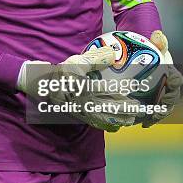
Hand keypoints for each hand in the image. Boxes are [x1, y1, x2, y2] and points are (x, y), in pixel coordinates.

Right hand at [18, 48, 139, 130]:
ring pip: (104, 118)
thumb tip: (113, 54)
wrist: (42, 86)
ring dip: (118, 120)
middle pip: (109, 109)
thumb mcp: (76, 61)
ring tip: (130, 120)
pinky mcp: (78, 115)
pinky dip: (106, 126)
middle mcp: (85, 103)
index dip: (123, 94)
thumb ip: (95, 59)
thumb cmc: (60, 72)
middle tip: (140, 110)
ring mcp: (82, 111)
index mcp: (86, 90)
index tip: (136, 93)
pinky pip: (95, 123)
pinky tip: (113, 127)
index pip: (109, 93)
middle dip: (126, 110)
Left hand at [141, 30, 182, 127]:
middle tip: (154, 113)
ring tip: (146, 122)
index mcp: (171, 74)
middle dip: (164, 108)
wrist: (143, 56)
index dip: (174, 84)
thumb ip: (158, 40)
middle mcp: (169, 87)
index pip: (176, 80)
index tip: (170, 85)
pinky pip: (151, 112)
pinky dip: (147, 118)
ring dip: (156, 116)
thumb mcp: (155, 44)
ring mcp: (161, 96)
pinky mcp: (152, 102)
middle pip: (170, 100)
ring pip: (162, 109)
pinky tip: (139, 124)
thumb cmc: (151, 50)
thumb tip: (158, 34)